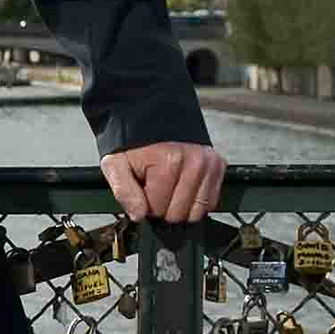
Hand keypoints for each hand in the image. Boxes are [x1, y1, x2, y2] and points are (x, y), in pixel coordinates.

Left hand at [100, 139, 223, 224]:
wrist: (153, 118)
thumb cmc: (135, 144)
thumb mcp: (116, 164)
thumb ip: (124, 192)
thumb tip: (139, 215)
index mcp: (170, 161)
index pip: (158, 209)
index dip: (146, 203)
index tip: (143, 187)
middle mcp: (196, 162)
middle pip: (178, 214)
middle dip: (164, 206)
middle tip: (156, 185)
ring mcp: (210, 164)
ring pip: (196, 212)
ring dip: (181, 205)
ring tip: (170, 185)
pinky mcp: (218, 167)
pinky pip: (210, 203)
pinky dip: (196, 200)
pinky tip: (183, 185)